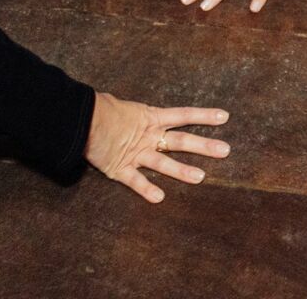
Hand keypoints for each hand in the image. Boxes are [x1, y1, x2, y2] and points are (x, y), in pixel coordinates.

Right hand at [85, 92, 230, 203]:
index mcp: (150, 118)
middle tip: (225, 151)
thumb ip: (140, 117)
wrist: (81, 118)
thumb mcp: (128, 108)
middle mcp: (148, 136)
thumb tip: (148, 117)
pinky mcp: (120, 168)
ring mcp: (135, 153)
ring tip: (200, 178)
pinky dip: (146, 190)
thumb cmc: (102, 108)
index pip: (183, 115)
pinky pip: (135, 181)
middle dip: (204, 146)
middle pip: (181, 141)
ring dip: (182, 171)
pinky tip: (159, 198)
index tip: (225, 117)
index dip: (204, 116)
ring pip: (163, 163)